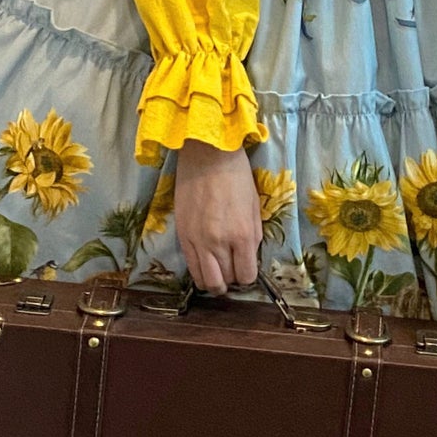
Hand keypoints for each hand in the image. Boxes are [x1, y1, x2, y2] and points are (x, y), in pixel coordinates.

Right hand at [172, 140, 261, 295]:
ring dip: (214, 281)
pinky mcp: (182, 234)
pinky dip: (199, 270)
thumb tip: (248, 256)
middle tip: (232, 270)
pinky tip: (204, 263)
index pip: (246, 276)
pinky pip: (190, 265)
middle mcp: (219, 243)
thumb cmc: (236, 176)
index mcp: (243, 236)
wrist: (207, 155)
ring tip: (217, 273)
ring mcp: (197, 241)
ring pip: (205, 280)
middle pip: (225, 281)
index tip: (246, 269)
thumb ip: (253, 236)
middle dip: (231, 280)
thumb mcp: (254, 207)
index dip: (247, 277)